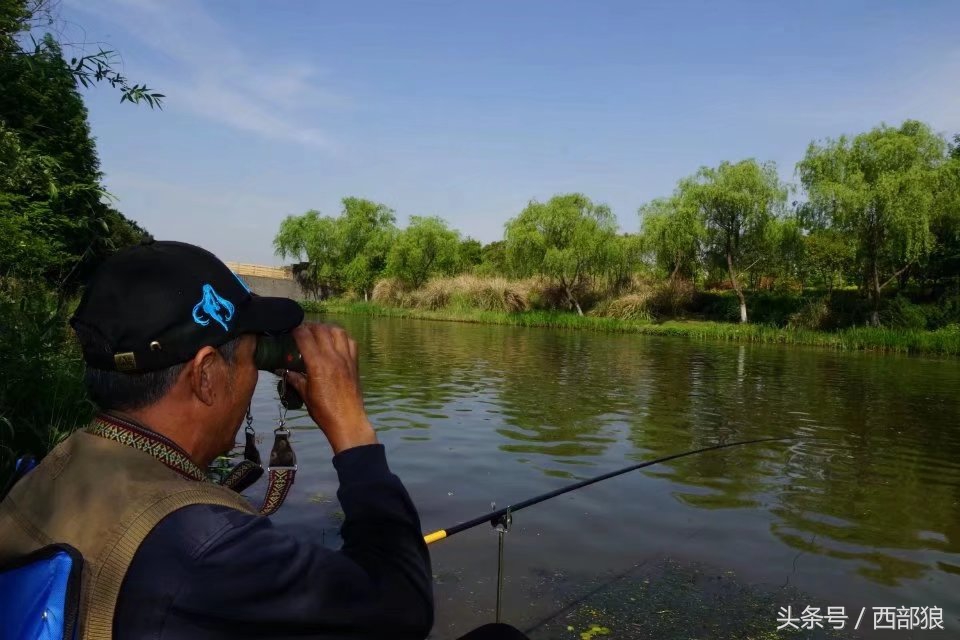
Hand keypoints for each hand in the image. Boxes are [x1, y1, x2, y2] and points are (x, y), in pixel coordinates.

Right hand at [284, 323, 376, 454]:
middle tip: (302, 330)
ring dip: (327, 328)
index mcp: (318, 364)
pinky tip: (336, 342)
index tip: (290, 330)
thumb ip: (295, 379)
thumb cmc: (324, 411)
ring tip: (319, 332)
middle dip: (310, 326)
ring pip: (338, 331)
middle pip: (321, 330)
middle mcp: (333, 357)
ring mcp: (346, 359)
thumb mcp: (305, 394)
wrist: (347, 421)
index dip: (296, 329)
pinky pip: (351, 342)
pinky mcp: (355, 364)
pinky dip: (342, 338)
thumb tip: (285, 371)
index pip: (305, 337)